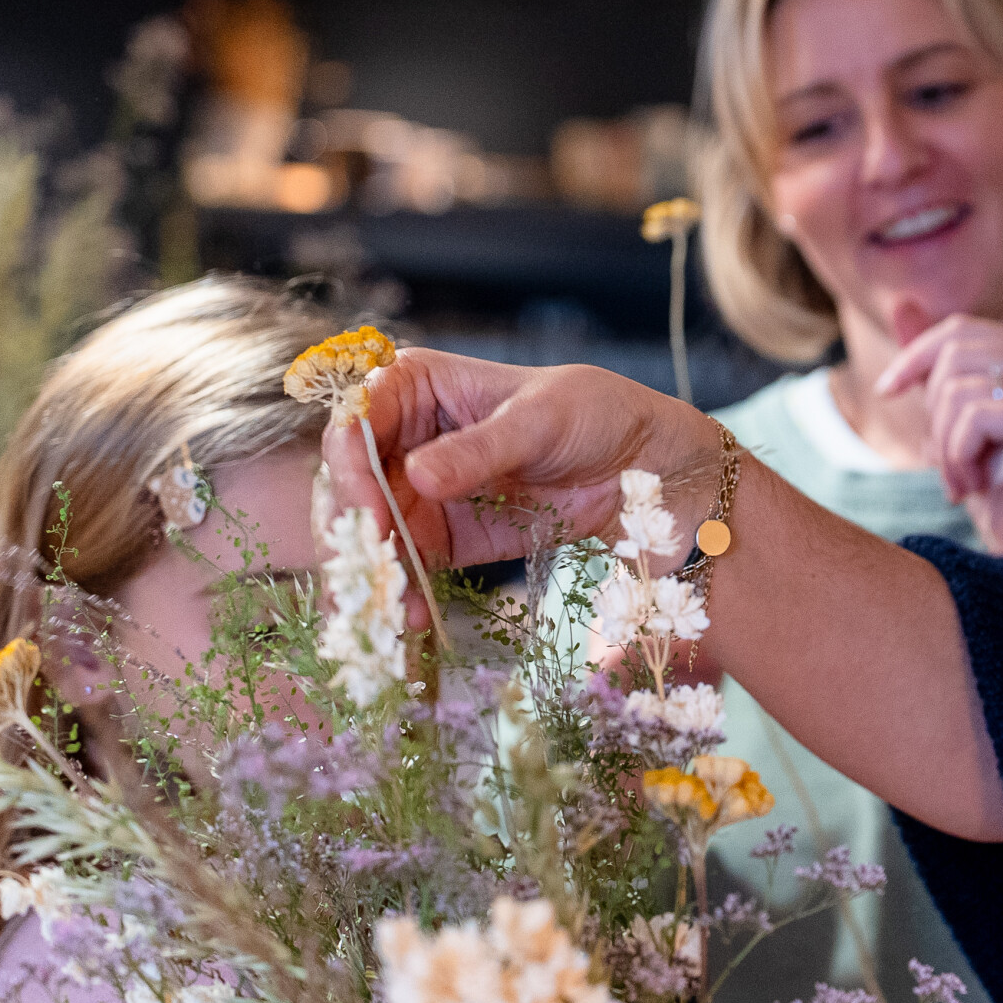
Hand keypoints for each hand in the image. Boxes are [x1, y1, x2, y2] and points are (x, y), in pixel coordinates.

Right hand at [324, 350, 720, 572]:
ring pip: (372, 532)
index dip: (351, 463)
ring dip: (372, 572)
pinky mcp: (446, 538)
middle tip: (370, 573)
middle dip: (353, 529)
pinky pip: (409, 566)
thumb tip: (418, 476)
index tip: (371, 510)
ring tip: (382, 610)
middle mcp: (408, 437)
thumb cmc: (597, 415)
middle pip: (352, 482)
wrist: (651, 470)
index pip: (358, 417)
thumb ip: (480, 450)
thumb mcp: (541, 421)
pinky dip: (404, 593)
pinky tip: (410, 618)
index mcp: (420, 385)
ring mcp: (422, 491)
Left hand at [875, 313, 1002, 555]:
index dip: (915, 357)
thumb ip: (933, 363)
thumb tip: (901, 305)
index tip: (887, 392)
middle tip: (947, 460)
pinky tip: (976, 485)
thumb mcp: (950, 416)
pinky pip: (974, 417)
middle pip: (954, 355)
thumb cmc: (988, 483)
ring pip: (958, 388)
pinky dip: (959, 456)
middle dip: (933, 413)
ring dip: (944, 444)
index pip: (959, 329)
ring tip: (963, 477)